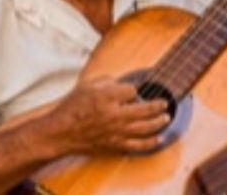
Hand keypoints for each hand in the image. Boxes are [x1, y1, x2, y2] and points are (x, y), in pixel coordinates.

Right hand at [42, 77, 169, 154]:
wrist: (60, 133)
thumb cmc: (71, 108)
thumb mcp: (87, 86)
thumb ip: (107, 81)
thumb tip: (122, 83)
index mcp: (106, 98)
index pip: (132, 90)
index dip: (134, 89)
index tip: (133, 90)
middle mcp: (114, 115)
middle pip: (145, 109)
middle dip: (158, 105)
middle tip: (165, 103)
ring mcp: (116, 132)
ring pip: (145, 128)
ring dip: (159, 122)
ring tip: (166, 118)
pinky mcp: (114, 145)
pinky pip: (137, 145)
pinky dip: (150, 143)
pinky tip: (159, 139)